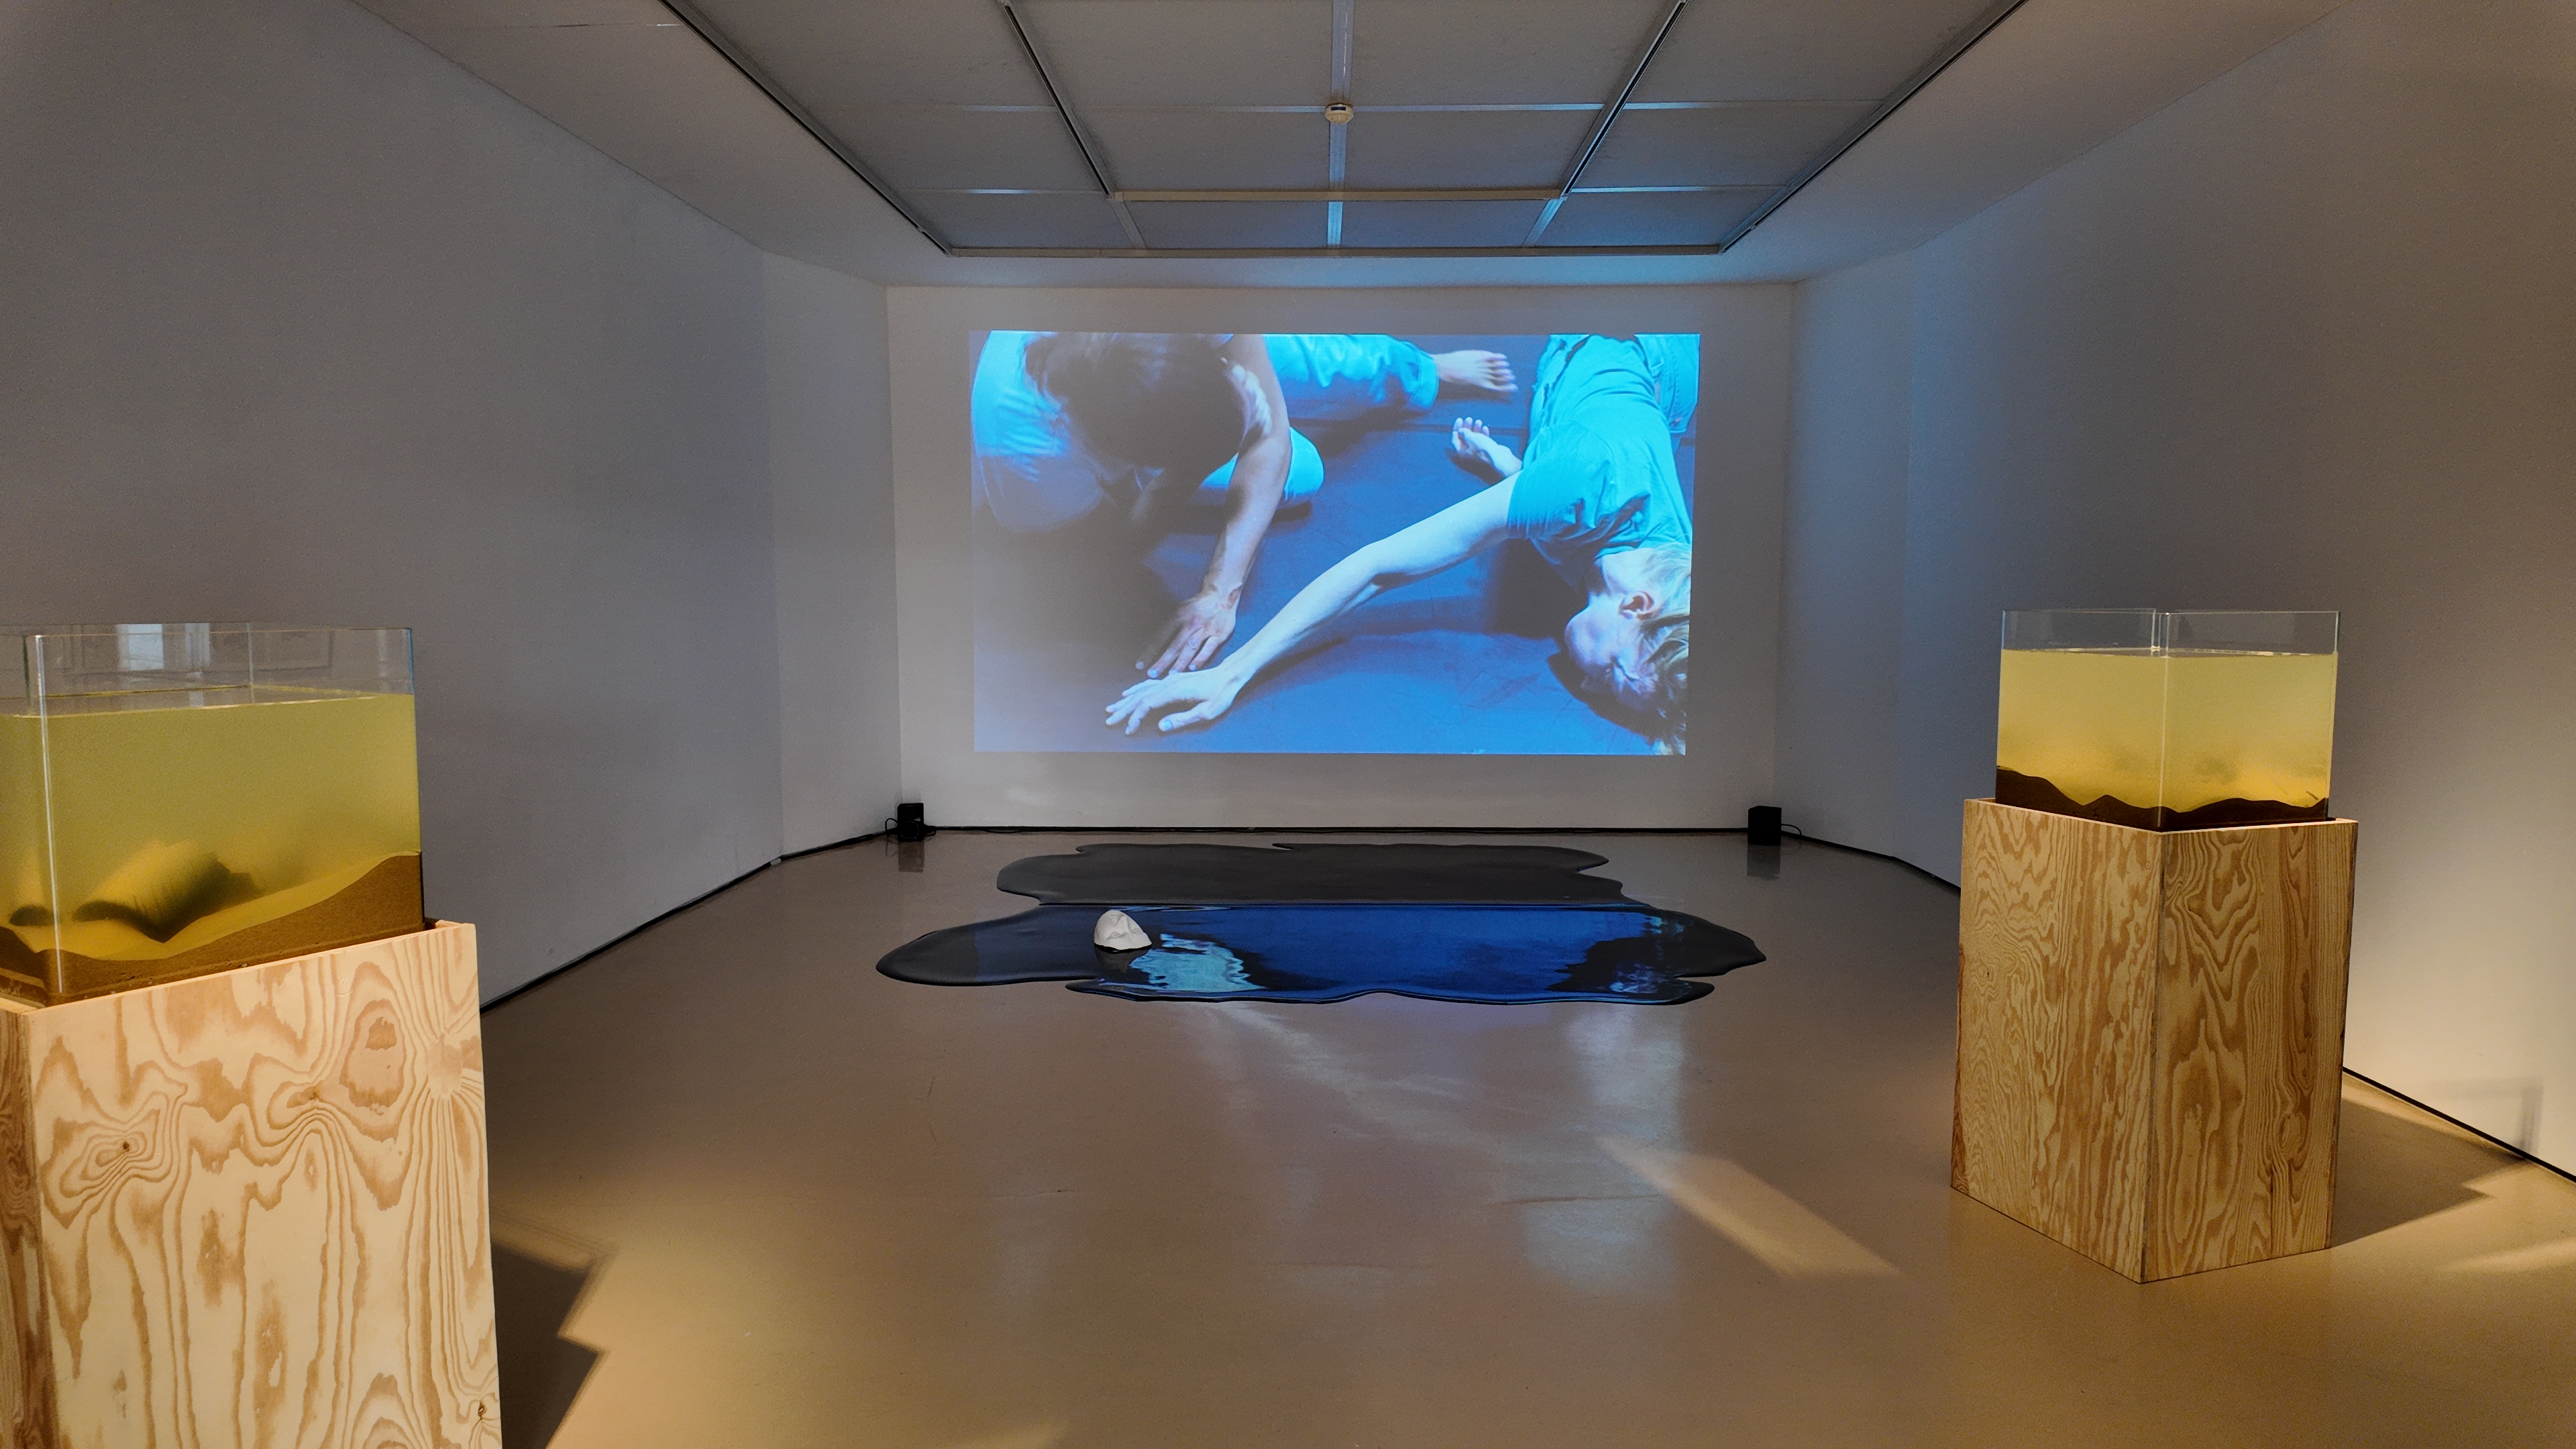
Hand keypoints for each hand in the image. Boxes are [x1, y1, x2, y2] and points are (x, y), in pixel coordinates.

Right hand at [1106, 669, 1241, 735]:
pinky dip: (1135, 690)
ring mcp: (1169, 680)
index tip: (1128, 730)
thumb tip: (1160, 726)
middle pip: (1139, 697)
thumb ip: (1182, 719)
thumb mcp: (1206, 712)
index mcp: (1174, 691)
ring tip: (1112, 708)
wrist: (1230, 674)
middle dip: (1123, 710)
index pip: (1147, 705)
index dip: (1135, 718)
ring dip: (1126, 700)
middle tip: (1109, 720)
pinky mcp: (1172, 679)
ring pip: (1141, 689)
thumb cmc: (1221, 694)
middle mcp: (1168, 683)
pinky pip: (1148, 684)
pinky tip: (1128, 693)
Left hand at [1140, 590, 1238, 676]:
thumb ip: (1167, 626)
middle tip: (1152, 674)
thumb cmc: (1196, 607)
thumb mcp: (1179, 609)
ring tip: (1171, 674)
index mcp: (1178, 615)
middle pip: (1175, 645)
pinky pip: (1209, 648)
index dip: (1149, 651)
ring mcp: (1206, 629)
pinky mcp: (1219, 634)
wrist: (1221, 596)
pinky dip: (1201, 658)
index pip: (1160, 636)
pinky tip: (1193, 668)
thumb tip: (1147, 642)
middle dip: (1163, 660)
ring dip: (1181, 661)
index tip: (1140, 665)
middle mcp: (1191, 623)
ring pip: (1191, 647)